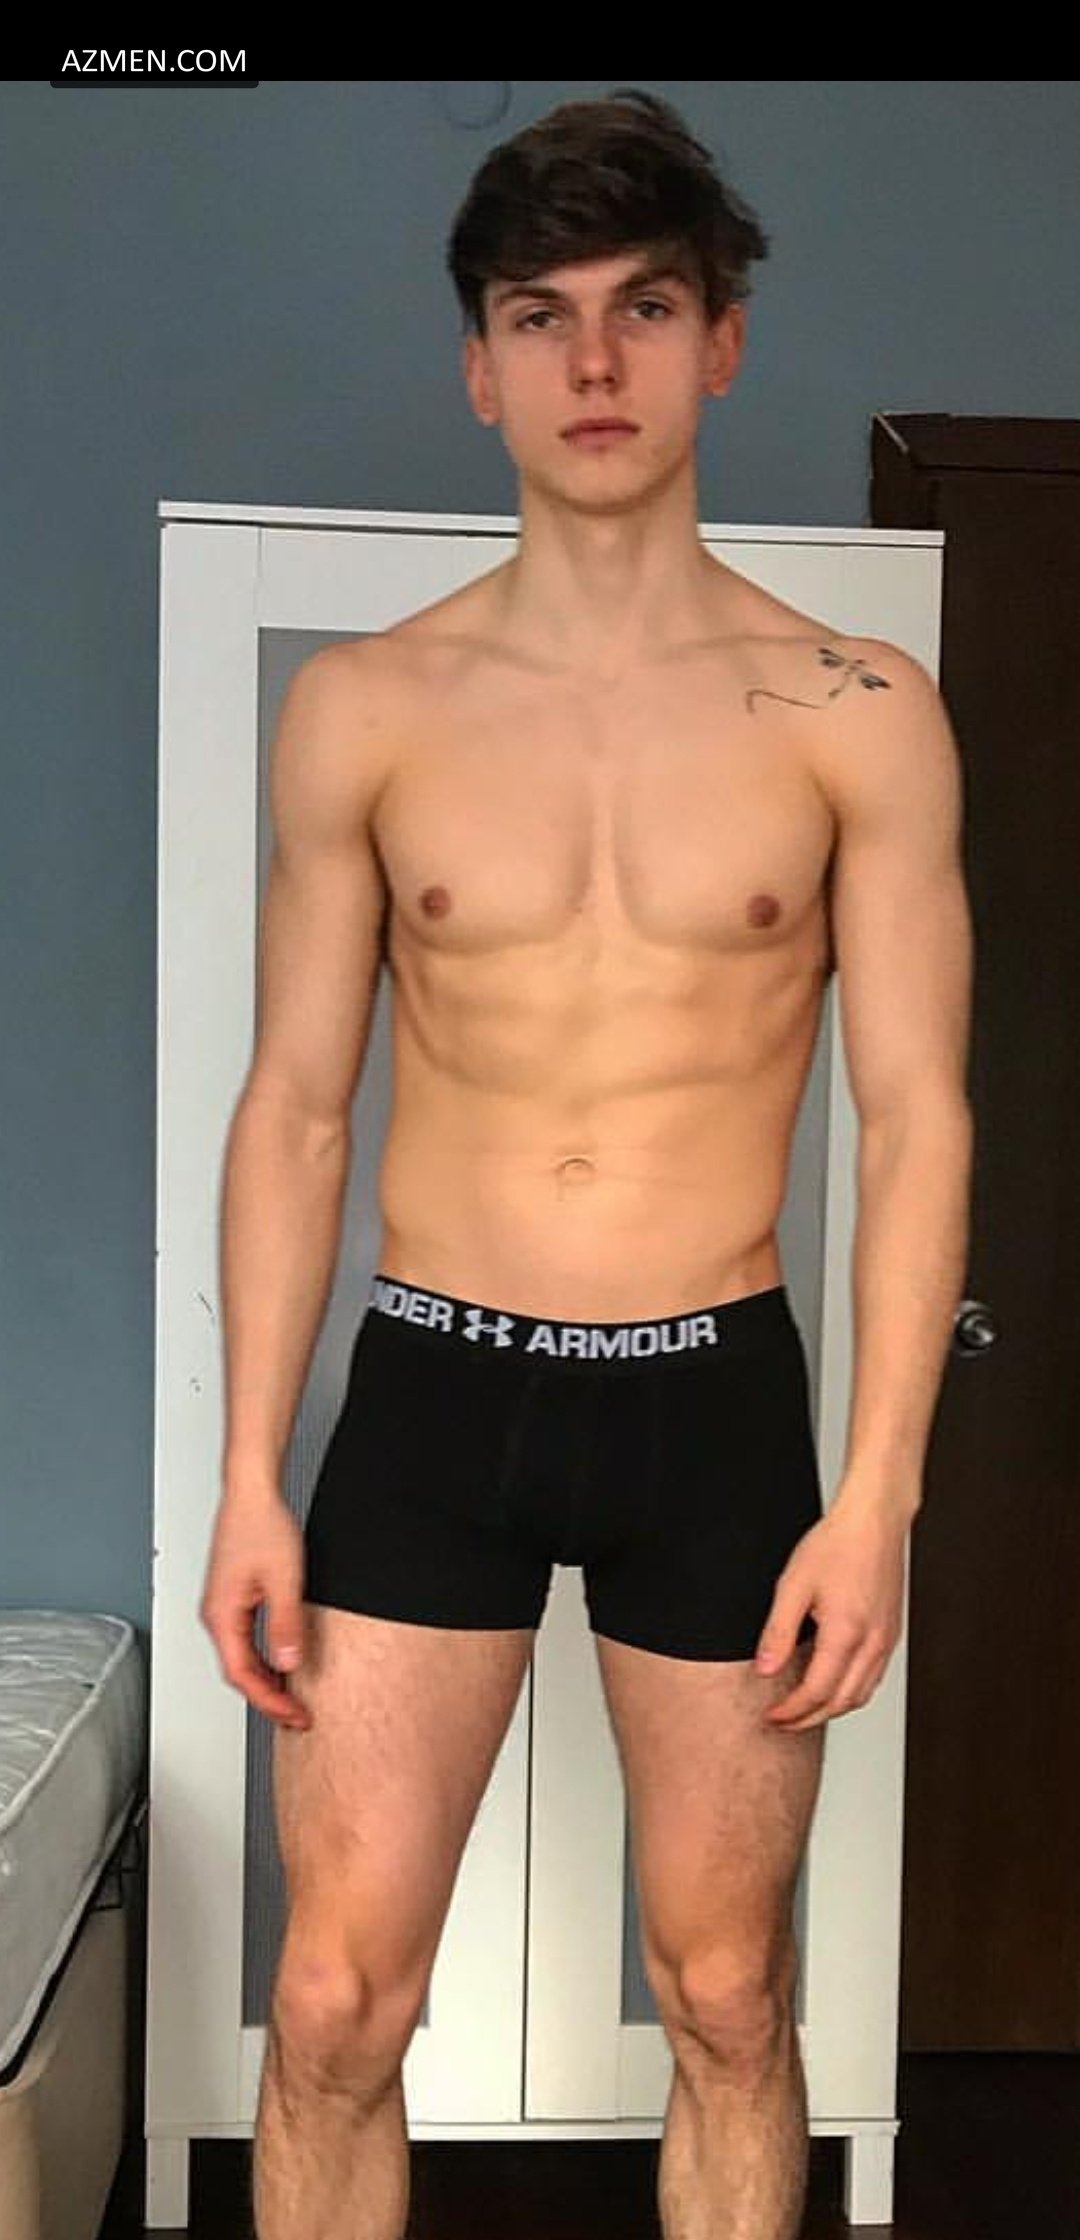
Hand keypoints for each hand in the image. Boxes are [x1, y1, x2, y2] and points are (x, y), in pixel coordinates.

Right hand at [199, 1491, 312, 1729]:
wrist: (252, 1493)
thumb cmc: (262, 1525)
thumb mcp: (285, 1579)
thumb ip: (286, 1624)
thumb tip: (288, 1664)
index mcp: (221, 1615)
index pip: (241, 1676)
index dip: (270, 1702)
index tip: (294, 1715)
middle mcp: (215, 1615)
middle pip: (238, 1672)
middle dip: (268, 1698)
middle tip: (298, 1714)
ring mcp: (222, 1607)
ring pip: (241, 1658)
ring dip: (266, 1680)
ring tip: (292, 1696)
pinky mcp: (232, 1598)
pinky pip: (244, 1641)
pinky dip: (263, 1659)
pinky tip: (281, 1663)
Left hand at [754, 1496, 909, 1731]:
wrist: (874, 1522)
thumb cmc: (837, 1544)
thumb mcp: (793, 1585)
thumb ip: (777, 1633)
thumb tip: (766, 1669)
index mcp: (846, 1634)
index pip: (816, 1693)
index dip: (791, 1712)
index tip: (772, 1716)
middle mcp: (872, 1643)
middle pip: (841, 1702)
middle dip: (809, 1718)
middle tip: (783, 1721)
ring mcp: (886, 1640)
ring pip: (861, 1695)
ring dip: (831, 1709)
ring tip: (803, 1709)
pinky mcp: (891, 1633)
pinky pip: (872, 1677)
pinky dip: (850, 1691)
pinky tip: (832, 1683)